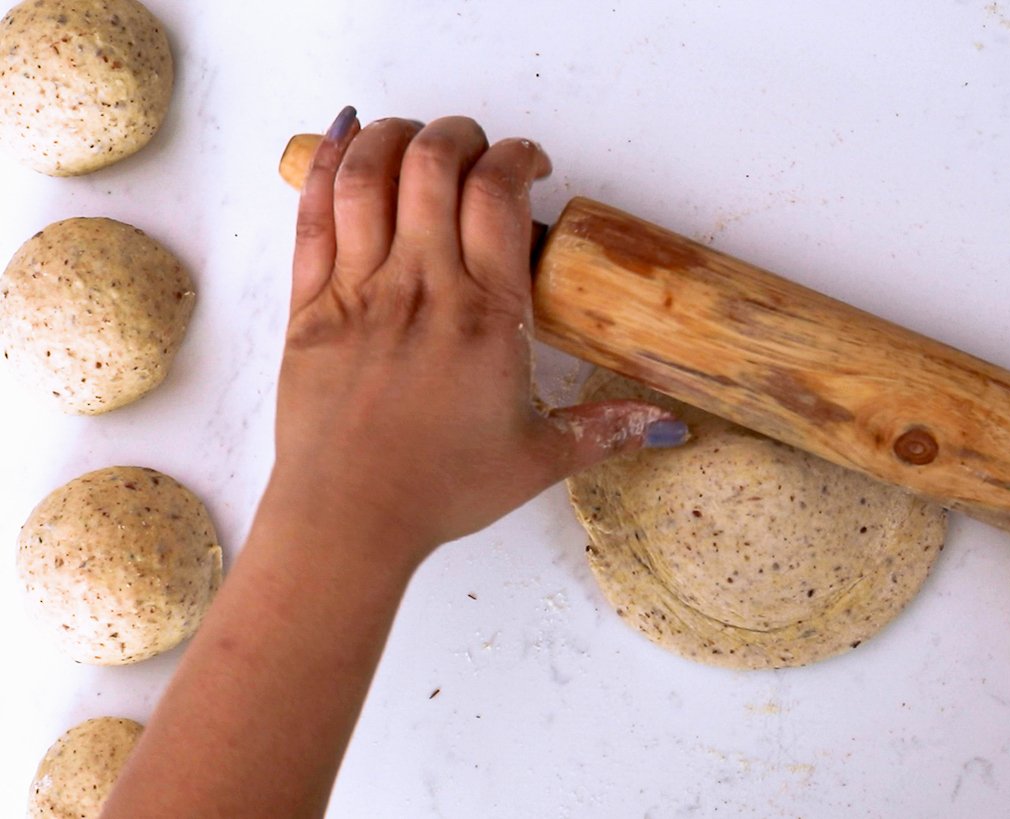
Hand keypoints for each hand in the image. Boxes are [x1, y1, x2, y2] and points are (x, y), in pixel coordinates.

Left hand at [277, 107, 685, 560]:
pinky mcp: (309, 302)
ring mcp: (360, 288)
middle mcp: (423, 286)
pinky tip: (346, 136)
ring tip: (417, 138)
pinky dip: (325, 162)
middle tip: (476, 150)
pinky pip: (312, 212)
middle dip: (461, 134)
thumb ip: (607, 429)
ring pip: (370, 174)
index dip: (517, 156)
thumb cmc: (441, 490)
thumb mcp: (540, 460)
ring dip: (396, 136)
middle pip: (436, 163)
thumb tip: (668, 425)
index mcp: (487, 315)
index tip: (530, 165)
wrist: (349, 519)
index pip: (501, 194)